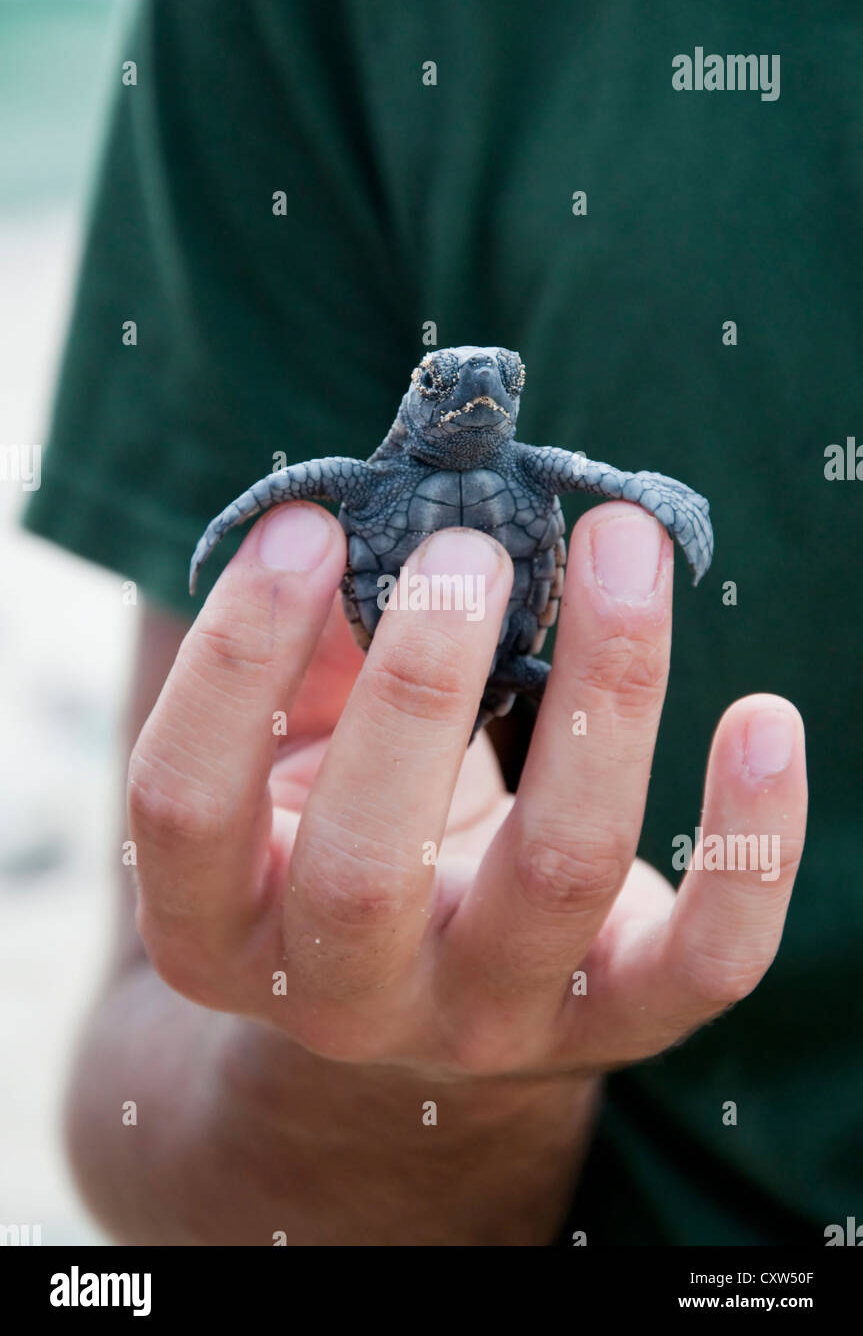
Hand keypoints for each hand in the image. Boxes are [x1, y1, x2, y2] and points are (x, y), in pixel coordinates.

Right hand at [129, 499, 806, 1081]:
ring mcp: (488, 1022)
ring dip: (601, 694)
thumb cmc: (350, 824)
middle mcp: (342, 999)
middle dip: (416, 687)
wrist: (423, 991)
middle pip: (364, 869)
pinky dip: (749, 842)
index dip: (233, 659)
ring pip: (557, 874)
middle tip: (469, 547)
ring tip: (621, 548)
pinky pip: (708, 960)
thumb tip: (377, 507)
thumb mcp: (299, 751)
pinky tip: (764, 716)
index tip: (304, 528)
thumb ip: (314, 648)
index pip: (183, 804)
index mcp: (218, 928)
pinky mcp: (620, 1022)